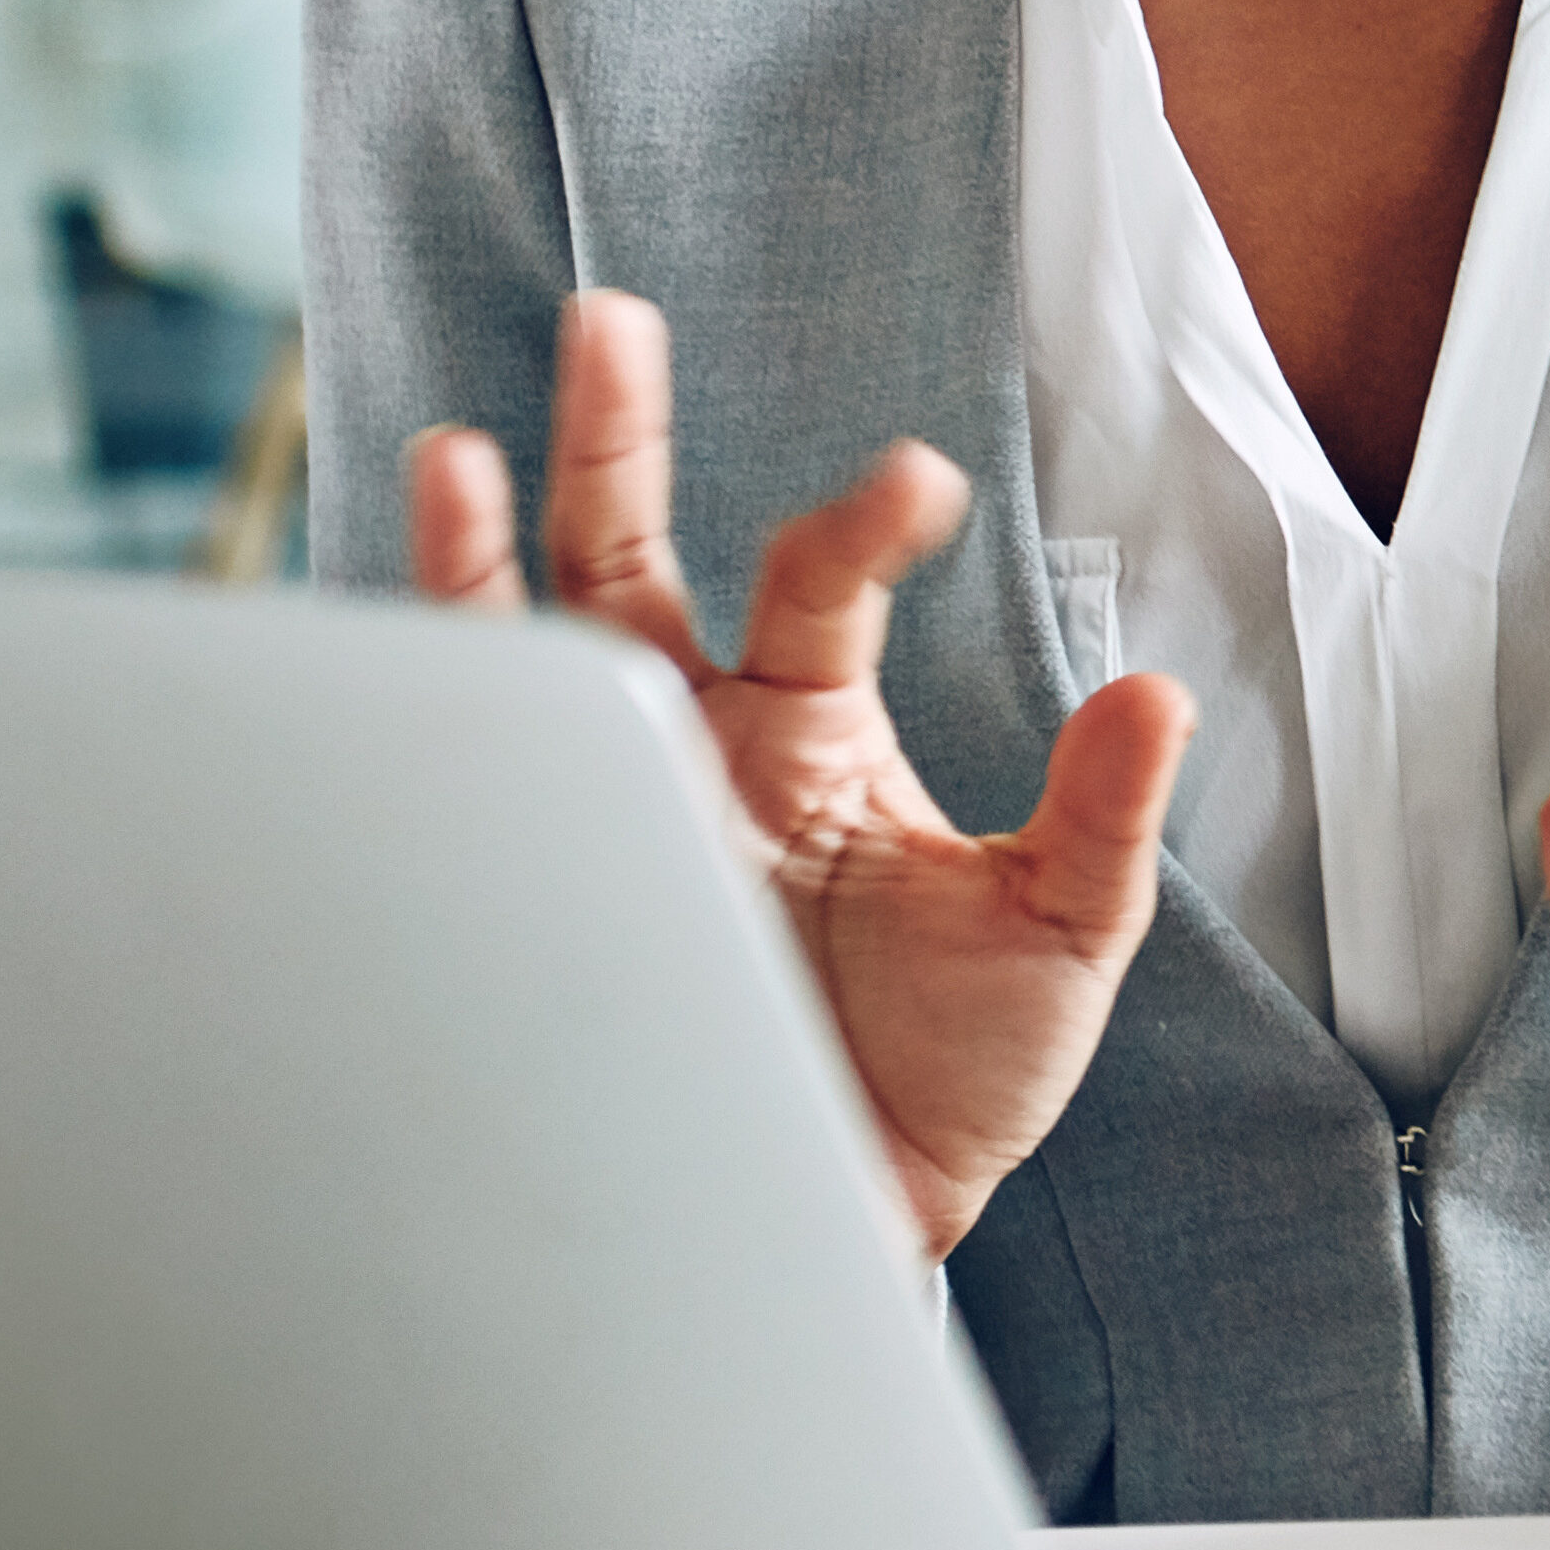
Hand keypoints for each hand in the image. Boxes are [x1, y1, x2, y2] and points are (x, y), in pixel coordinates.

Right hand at [411, 290, 1186, 1261]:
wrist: (845, 1225)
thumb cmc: (948, 1073)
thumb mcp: (1057, 936)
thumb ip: (1098, 816)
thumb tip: (1156, 695)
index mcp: (806, 729)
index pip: (817, 580)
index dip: (861, 521)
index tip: (916, 482)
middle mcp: (684, 745)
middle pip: (628, 557)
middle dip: (612, 440)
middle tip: (608, 323)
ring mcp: (598, 817)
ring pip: (517, 653)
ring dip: (476, 554)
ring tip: (455, 450)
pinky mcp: (531, 910)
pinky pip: (459, 805)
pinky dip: (423, 731)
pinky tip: (394, 661)